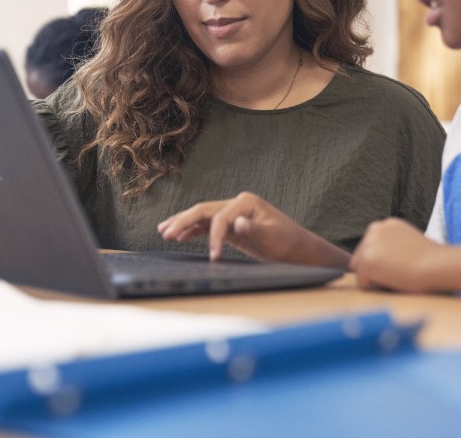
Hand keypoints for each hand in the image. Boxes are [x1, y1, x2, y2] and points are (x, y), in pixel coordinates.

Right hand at [158, 191, 348, 266]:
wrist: (296, 249)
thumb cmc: (286, 243)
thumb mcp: (272, 238)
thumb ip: (253, 229)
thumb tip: (237, 221)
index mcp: (246, 202)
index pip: (220, 217)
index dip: (214, 237)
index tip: (214, 258)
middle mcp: (236, 204)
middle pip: (204, 210)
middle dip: (183, 221)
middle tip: (165, 233)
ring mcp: (232, 213)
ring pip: (202, 216)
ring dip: (183, 223)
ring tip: (163, 231)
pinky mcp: (231, 225)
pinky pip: (208, 226)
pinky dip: (194, 231)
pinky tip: (180, 237)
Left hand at [350, 217, 442, 291]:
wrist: (440, 265)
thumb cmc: (433, 261)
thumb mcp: (409, 242)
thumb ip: (392, 246)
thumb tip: (381, 260)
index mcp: (386, 224)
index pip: (370, 248)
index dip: (382, 262)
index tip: (400, 265)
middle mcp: (374, 230)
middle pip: (361, 257)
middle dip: (374, 269)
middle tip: (399, 273)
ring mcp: (368, 245)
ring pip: (360, 270)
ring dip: (375, 278)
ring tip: (398, 277)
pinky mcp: (366, 262)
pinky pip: (363, 283)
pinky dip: (376, 288)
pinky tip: (395, 282)